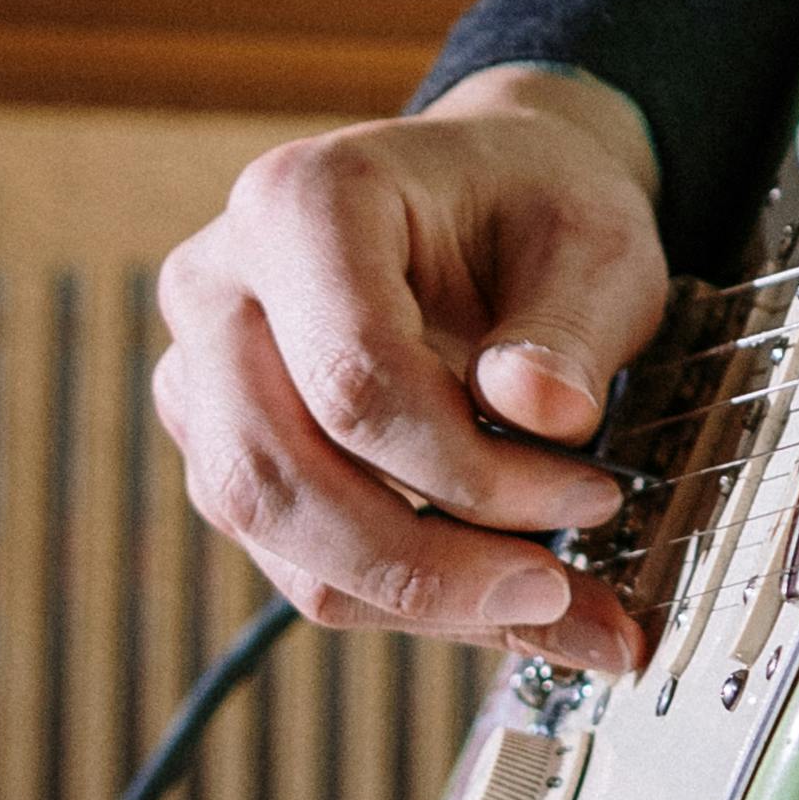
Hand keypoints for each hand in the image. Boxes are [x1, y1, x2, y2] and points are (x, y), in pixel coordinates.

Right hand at [151, 65, 667, 678]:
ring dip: (415, 593)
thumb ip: (571, 327)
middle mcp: (219, 285)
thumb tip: (546, 413)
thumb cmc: (537, 207)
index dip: (467, 466)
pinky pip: (292, 557)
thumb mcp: (598, 242)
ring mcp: (200, 374)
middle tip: (557, 592)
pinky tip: (499, 601)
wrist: (494, 196)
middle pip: (280, 474)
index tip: (588, 496)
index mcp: (303, 202)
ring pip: (276, 535)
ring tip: (549, 603)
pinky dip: (399, 596)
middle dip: (428, 559)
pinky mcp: (219, 447)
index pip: (353, 377)